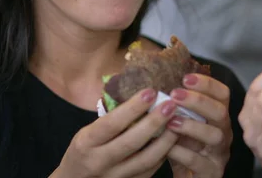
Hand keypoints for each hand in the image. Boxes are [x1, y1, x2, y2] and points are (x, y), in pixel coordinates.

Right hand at [51, 89, 178, 177]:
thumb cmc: (84, 151)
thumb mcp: (87, 133)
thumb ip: (110, 118)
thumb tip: (140, 94)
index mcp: (86, 143)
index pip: (112, 123)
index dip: (133, 108)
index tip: (151, 92)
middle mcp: (99, 162)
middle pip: (132, 142)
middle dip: (154, 122)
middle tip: (170, 105)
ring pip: (146, 160)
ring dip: (165, 140)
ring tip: (178, 122)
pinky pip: (150, 170)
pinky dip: (163, 154)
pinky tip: (171, 140)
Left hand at [166, 74, 232, 177]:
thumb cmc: (183, 149)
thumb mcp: (181, 126)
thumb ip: (176, 110)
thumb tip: (154, 89)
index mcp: (217, 117)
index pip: (222, 94)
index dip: (208, 84)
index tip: (186, 78)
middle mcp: (223, 132)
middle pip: (220, 111)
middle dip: (198, 101)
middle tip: (175, 95)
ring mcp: (219, 154)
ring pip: (215, 135)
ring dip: (192, 126)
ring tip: (170, 122)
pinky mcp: (212, 172)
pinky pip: (200, 161)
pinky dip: (183, 153)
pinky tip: (168, 147)